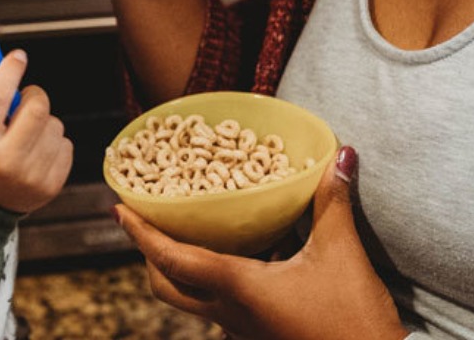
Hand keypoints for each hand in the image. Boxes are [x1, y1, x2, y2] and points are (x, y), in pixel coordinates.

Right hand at [0, 52, 72, 213]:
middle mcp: (5, 161)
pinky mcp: (51, 185)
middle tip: (23, 98)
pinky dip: (53, 141)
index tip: (17, 57)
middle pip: (36, 108)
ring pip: (54, 124)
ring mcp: (30, 175)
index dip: (9, 71)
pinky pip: (66, 145)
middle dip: (33, 95)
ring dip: (42, 121)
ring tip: (25, 133)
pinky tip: (35, 150)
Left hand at [113, 147, 407, 339]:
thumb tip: (341, 152)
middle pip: (167, 286)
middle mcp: (231, 315)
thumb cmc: (354, 320)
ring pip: (189, 300)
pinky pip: (216, 307)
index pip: (175, 260)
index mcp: (240, 289)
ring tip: (179, 230)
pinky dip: (206, 279)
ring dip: (175, 267)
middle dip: (149, 252)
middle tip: (144, 218)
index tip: (119, 208)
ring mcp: (242, 331)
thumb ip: (333, 201)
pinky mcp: (257, 338)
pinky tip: (228, 256)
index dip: (142, 234)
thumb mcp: (342, 253)